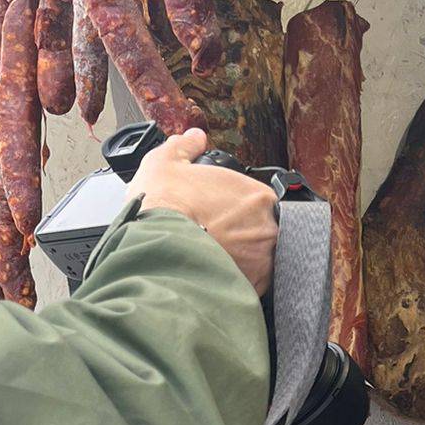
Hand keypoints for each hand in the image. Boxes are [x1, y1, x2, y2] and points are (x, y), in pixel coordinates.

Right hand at [127, 128, 277, 293]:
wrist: (156, 247)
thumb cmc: (164, 207)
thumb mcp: (167, 162)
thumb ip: (186, 146)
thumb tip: (195, 137)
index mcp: (258, 197)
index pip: (260, 202)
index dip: (238, 208)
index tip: (222, 214)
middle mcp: (268, 229)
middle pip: (262, 231)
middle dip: (242, 234)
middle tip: (216, 236)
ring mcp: (264, 261)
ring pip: (258, 259)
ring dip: (241, 258)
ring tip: (214, 256)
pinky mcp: (253, 287)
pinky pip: (250, 283)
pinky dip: (235, 279)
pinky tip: (215, 273)